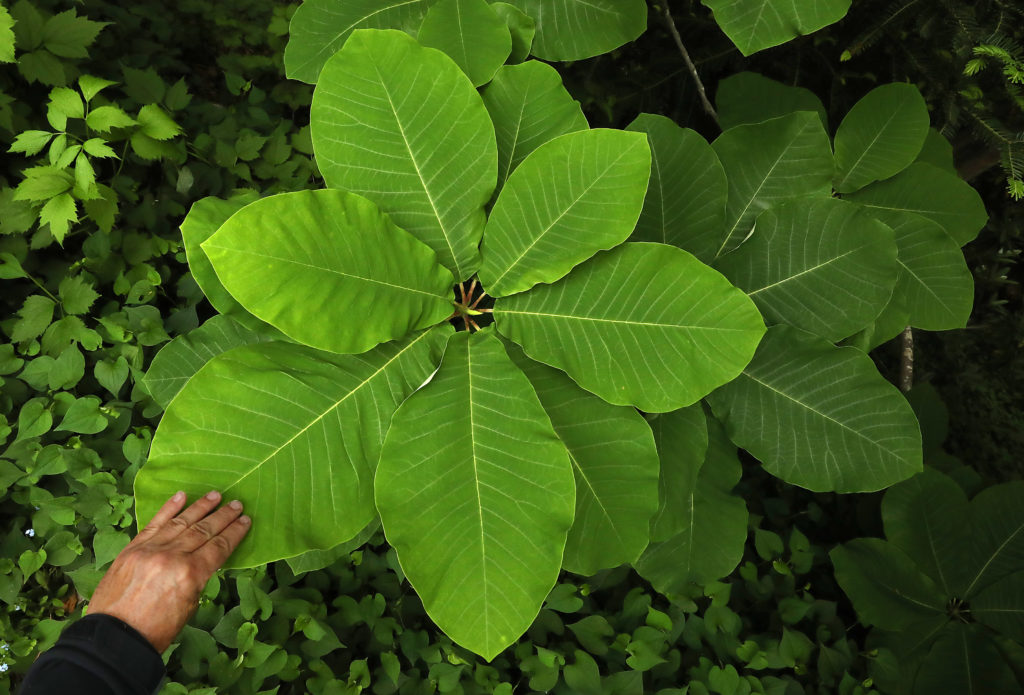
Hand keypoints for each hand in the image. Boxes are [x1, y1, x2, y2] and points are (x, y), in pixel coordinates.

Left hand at [88, 490, 251, 652]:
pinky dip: (168, 508)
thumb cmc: (156, 631)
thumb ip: (197, 579)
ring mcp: (151, 549)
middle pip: (203, 530)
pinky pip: (154, 523)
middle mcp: (172, 556)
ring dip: (201, 507)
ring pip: (181, 522)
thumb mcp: (188, 607)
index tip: (246, 520)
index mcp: (190, 574)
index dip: (234, 533)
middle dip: (222, 516)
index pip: (218, 547)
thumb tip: (202, 561)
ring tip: (216, 495)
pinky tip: (182, 496)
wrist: (114, 638)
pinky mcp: (133, 548)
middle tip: (237, 504)